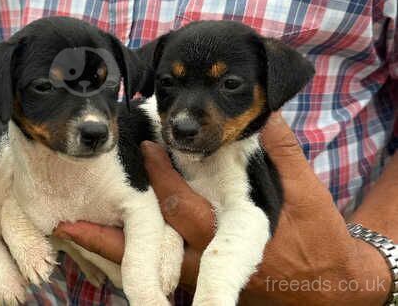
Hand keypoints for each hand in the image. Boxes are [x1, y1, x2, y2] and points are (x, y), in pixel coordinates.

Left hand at [54, 114, 391, 305]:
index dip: (165, 180)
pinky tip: (100, 248)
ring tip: (70, 236)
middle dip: (110, 237)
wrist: (331, 286)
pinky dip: (129, 258)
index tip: (145, 151)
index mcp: (237, 234)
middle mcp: (212, 257)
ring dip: (109, 252)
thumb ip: (282, 151)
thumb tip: (262, 112)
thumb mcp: (308, 191)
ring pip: (147, 263)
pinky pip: (157, 269)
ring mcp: (203, 274)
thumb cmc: (320, 238)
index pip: (190, 209)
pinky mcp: (199, 280)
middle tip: (69, 223)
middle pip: (152, 246)